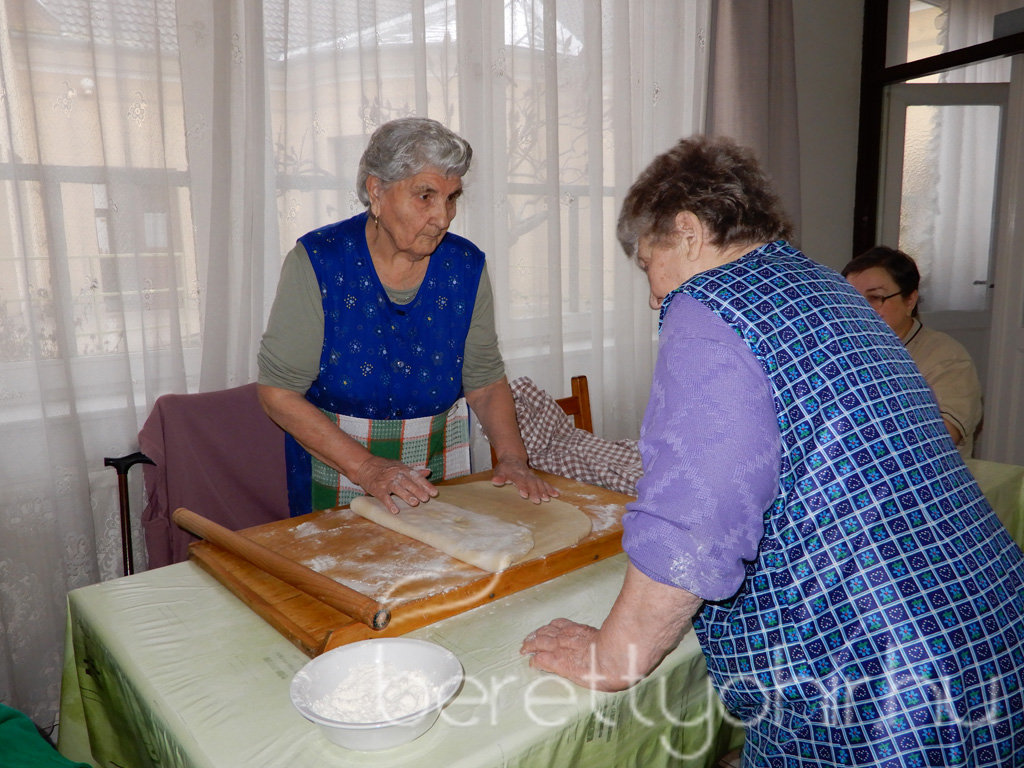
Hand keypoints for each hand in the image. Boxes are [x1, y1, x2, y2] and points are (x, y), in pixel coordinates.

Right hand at [353, 456, 436, 513]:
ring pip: (397, 488)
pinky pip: (384, 497)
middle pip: (408, 482)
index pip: (416, 476)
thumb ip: (415, 471)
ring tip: (414, 503)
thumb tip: (429, 472)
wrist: (365, 466)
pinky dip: (389, 504)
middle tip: (425, 499)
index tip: (434, 493)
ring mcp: (386, 481)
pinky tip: (395, 511)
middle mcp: (395, 474)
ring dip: (406, 495)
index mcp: (403, 469)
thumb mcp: (400, 466)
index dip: (425, 485)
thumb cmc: (386, 468)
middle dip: (417, 490)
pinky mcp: (377, 489)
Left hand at [491, 454, 558, 502]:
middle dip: (535, 491)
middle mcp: (525, 474)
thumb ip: (499, 477)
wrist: (513, 458)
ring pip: (539, 482)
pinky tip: (556, 494)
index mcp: (515, 473)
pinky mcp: (537, 478)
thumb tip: (495, 481)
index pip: (519, 479)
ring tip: (547, 498)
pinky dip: (550, 488)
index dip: (522, 486)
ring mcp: (532, 476)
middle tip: (537, 501)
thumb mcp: (499, 471)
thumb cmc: (505, 468)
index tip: (524, 495)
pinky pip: (545, 483)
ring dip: (544, 490)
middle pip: (531, 482)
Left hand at [520, 618, 636, 691]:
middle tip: (529, 638)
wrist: (617, 657)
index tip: (548, 629)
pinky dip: (534, 660)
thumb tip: (629, 637)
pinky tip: (530, 663)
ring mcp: (563, 648)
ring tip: (524, 647)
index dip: (553, 627)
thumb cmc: (622, 649)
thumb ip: (615, 635)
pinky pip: (541, 660)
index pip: (562, 625)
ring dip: (531, 645)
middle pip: (548, 632)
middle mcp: (570, 636)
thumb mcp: (616, 637)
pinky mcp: (559, 662)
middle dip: (537, 635)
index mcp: (582, 630)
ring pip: (540, 643)